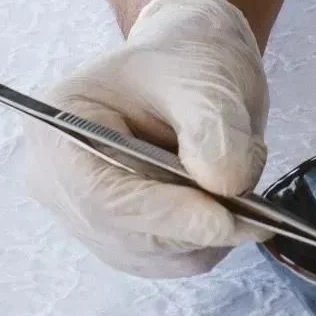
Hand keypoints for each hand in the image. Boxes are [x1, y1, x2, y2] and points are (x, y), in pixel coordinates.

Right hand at [25, 0, 270, 278]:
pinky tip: (226, 199)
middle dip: (194, 225)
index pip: (101, 194)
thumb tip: (224, 187)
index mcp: (59, 126)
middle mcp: (58, 178)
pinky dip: (206, 240)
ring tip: (237, 174)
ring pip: (151, 254)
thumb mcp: (209, 79)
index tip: (224, 219)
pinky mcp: (120, 234)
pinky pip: (167, 258)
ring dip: (205, 233)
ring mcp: (85, 212)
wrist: (193, 62)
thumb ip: (216, 131)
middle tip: (257, 206)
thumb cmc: (189, 56)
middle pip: (124, 233)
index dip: (163, 215)